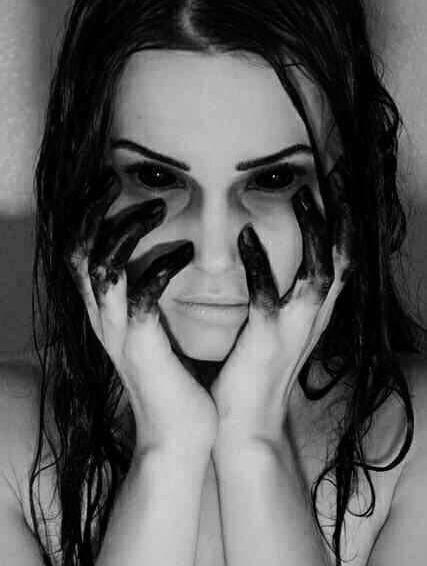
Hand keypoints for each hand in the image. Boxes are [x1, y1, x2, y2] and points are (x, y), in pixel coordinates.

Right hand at [65, 175, 217, 456]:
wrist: (181, 435)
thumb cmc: (177, 380)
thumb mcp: (156, 332)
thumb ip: (150, 299)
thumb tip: (164, 259)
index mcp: (108, 314)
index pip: (80, 254)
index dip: (86, 218)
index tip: (108, 186)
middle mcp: (104, 320)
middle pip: (78, 252)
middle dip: (93, 212)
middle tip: (116, 181)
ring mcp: (119, 335)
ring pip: (101, 267)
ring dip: (126, 231)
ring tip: (158, 208)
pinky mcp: (143, 349)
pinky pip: (140, 297)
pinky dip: (159, 268)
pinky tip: (184, 254)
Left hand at [211, 159, 353, 451]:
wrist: (244, 427)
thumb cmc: (252, 375)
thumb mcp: (273, 333)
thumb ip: (277, 303)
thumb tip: (271, 274)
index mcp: (311, 315)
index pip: (338, 262)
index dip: (343, 227)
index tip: (335, 191)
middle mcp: (312, 319)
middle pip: (343, 259)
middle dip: (344, 220)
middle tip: (336, 178)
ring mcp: (292, 331)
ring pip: (319, 272)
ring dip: (314, 233)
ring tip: (302, 196)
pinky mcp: (266, 341)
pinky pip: (268, 296)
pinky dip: (260, 265)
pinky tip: (245, 237)